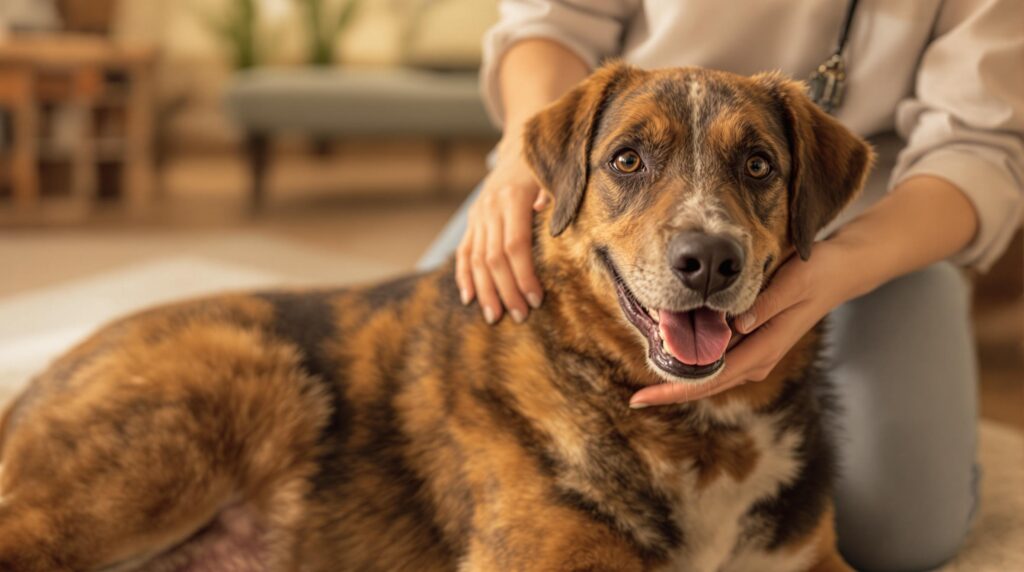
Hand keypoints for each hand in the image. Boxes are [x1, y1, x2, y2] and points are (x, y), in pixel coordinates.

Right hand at [456, 133, 547, 323]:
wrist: (520, 147)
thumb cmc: (546, 168)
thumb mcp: (555, 176)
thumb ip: (554, 196)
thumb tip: (547, 217)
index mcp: (512, 198)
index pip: (514, 244)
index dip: (523, 274)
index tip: (536, 299)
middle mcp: (490, 208)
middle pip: (493, 257)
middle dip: (506, 290)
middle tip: (520, 316)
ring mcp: (478, 215)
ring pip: (475, 258)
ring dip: (485, 290)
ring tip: (495, 316)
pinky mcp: (472, 221)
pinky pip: (464, 252)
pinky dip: (464, 276)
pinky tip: (469, 298)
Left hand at [629, 244, 851, 406]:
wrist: (837, 273)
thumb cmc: (814, 274)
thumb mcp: (791, 283)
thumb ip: (764, 305)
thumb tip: (735, 325)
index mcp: (764, 349)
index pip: (712, 378)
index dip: (677, 390)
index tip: (646, 399)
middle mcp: (758, 359)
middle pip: (707, 385)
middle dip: (672, 391)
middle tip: (636, 399)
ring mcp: (756, 354)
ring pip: (711, 373)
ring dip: (682, 373)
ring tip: (649, 366)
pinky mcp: (753, 343)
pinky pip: (719, 358)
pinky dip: (696, 357)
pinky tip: (674, 347)